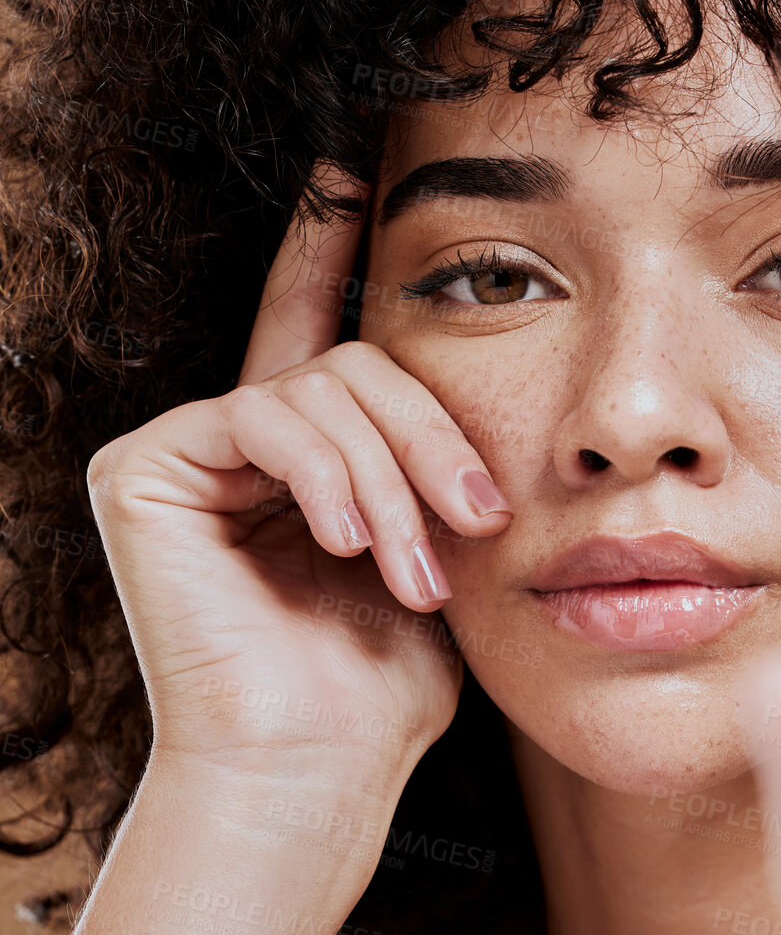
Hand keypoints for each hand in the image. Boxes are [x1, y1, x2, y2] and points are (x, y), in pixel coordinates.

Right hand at [85, 162, 512, 788]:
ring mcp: (188, 452)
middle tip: (474, 527)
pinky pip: (258, 416)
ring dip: (388, 483)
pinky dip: (321, 475)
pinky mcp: (143, 469)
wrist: (316, 770)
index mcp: (311, 462)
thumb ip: (437, 475)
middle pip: (356, 365)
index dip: (331, 245)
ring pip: (320, 391)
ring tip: (414, 573)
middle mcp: (243, 443)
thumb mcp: (439, 559)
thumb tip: (483, 422)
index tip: (355, 164)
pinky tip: (342, 542)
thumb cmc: (383, 687)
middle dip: (430, 443)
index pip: (328, 336)